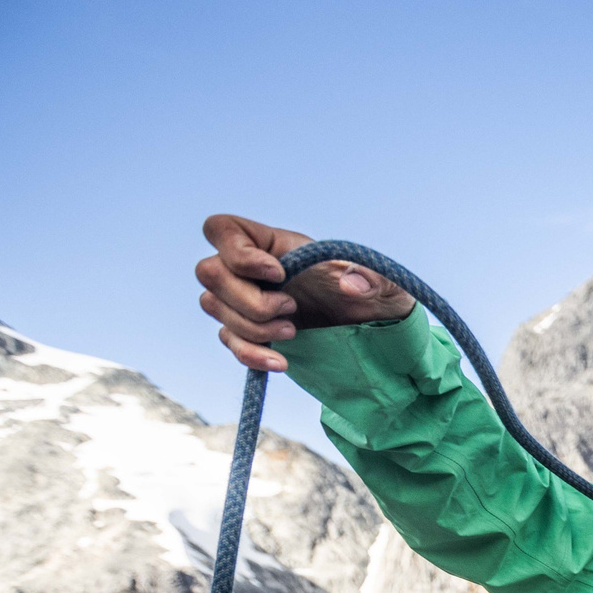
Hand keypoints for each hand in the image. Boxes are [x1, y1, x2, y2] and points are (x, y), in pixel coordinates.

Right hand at [196, 214, 413, 372]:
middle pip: (209, 273)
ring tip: (294, 332)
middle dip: (247, 298)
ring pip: (212, 307)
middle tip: (291, 309)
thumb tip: (350, 284)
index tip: (279, 274)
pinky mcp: (251, 332)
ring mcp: (246, 300)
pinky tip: (280, 363)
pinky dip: (251, 354)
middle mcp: (252, 269)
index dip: (238, 252)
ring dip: (252, 327)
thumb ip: (370, 278)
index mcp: (274, 244)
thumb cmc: (375, 296)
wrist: (372, 333)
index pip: (222, 229)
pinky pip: (229, 341)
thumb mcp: (383, 283)